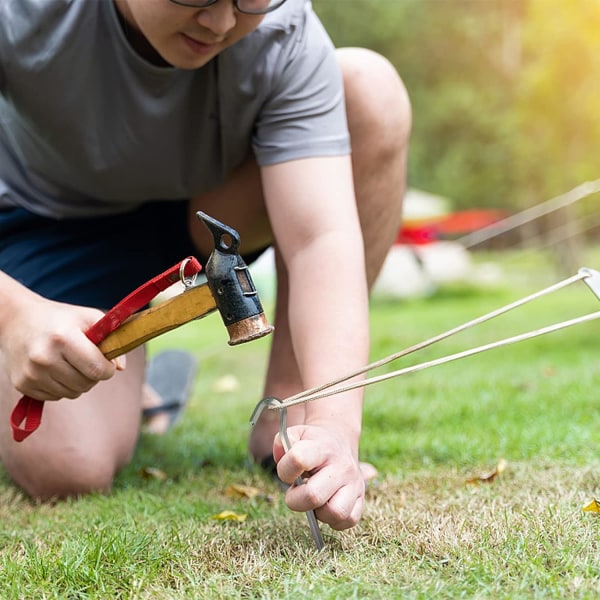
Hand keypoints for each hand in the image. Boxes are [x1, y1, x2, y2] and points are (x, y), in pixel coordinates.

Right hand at [0, 294, 119, 400]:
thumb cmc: (61, 319)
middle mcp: (44, 357)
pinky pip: (55, 397)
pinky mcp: (22, 384)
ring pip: (72, 393)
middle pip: (86, 384)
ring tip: (69, 362)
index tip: (106, 363)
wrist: (17, 320)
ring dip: (77, 382)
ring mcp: (31, 373)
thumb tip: (120, 367)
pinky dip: (60, 386)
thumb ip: (111, 338)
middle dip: (93, 375)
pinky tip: (54, 369)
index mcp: (63, 338)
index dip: (108, 369)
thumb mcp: (88, 317)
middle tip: (86, 360)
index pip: (97, 369)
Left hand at [272, 424, 364, 529]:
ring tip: (315, 500)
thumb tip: (281, 457)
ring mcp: (354, 483)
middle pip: (313, 496)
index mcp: (322, 447)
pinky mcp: (361, 498)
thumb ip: (281, 442)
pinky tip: (327, 506)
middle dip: (295, 501)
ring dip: (319, 512)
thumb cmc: (312, 444)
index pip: (298, 459)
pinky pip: (348, 520)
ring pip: (335, 512)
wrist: (338, 442)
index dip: (285, 471)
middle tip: (296, 491)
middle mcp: (342, 466)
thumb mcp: (296, 434)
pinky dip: (334, 520)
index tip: (287, 473)